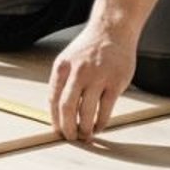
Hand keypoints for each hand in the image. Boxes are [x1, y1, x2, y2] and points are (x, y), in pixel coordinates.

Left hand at [48, 24, 137, 141]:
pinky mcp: (116, 82)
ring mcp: (98, 77)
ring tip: (86, 135)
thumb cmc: (89, 49)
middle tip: (70, 138)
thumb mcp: (68, 60)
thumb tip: (58, 113)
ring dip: (85, 128)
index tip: (57, 131)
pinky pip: (106, 109)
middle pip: (67, 107)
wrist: (112, 31)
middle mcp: (78, 72)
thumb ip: (62, 82)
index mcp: (62, 67)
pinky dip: (101, 122)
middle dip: (67, 128)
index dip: (54, 119)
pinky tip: (99, 127)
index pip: (53, 99)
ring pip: (87, 111)